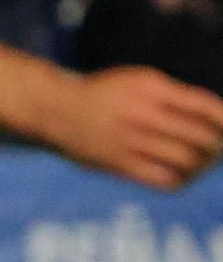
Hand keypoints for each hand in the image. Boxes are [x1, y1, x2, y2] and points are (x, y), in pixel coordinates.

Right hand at [49, 67, 222, 189]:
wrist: (56, 110)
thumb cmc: (106, 95)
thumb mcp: (139, 82)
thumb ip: (175, 98)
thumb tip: (218, 122)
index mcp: (151, 87)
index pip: (205, 106)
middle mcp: (142, 113)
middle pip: (201, 136)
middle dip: (218, 146)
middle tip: (219, 150)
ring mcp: (130, 140)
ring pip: (186, 160)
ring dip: (203, 165)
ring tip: (204, 164)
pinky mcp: (119, 164)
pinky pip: (164, 179)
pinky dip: (182, 180)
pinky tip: (183, 176)